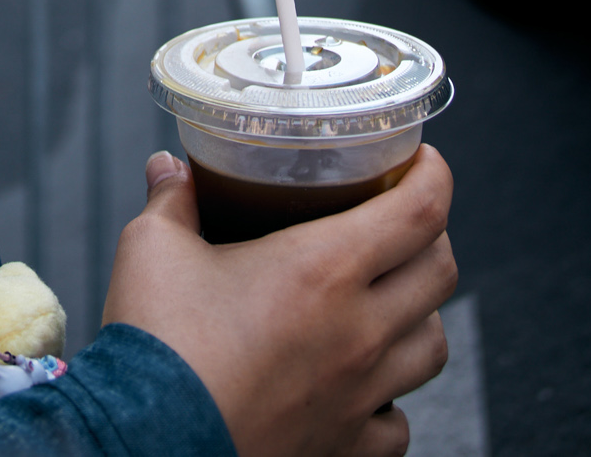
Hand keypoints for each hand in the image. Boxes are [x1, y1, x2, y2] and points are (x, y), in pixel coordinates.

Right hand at [103, 147, 455, 456]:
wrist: (150, 441)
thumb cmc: (158, 346)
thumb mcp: (153, 247)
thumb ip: (172, 199)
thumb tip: (169, 169)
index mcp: (322, 269)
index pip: (420, 212)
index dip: (432, 176)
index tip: (421, 162)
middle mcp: (358, 332)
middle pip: (440, 274)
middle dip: (431, 237)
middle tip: (400, 218)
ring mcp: (359, 396)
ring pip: (433, 347)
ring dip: (419, 315)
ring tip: (388, 299)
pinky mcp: (345, 448)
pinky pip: (399, 422)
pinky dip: (390, 398)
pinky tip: (360, 383)